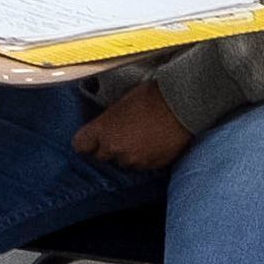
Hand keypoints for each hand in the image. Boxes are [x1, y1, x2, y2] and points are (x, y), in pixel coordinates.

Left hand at [77, 82, 195, 171]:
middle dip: (108, 148)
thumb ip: (109, 120)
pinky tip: (154, 143)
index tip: (91, 139)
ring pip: (123, 163)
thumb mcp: (121, 103)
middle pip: (101, 157)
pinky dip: (145, 157)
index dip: (86, 141)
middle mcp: (115, 149)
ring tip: (141, 138)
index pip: (81, 145)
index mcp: (103, 130)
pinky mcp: (152, 166)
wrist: (182, 105)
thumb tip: (107, 127)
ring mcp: (134, 160)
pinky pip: (142, 165)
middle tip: (121, 135)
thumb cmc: (152, 97)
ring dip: (128, 154)